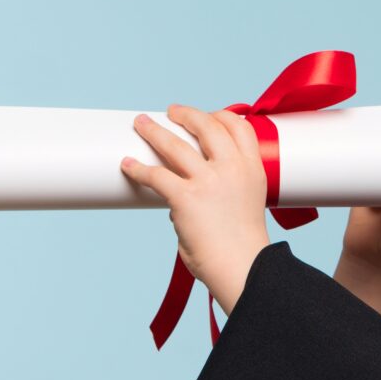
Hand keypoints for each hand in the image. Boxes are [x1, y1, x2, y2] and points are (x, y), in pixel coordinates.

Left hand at [119, 104, 272, 313]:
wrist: (244, 268)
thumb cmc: (244, 247)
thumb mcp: (248, 205)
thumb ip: (224, 190)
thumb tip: (184, 198)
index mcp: (252, 169)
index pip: (239, 127)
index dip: (221, 115)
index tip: (209, 115)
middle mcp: (232, 168)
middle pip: (207, 125)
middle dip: (186, 114)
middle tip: (172, 112)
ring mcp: (208, 181)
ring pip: (174, 144)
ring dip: (154, 131)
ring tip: (141, 124)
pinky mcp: (185, 197)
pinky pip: (155, 176)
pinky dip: (138, 169)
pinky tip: (128, 165)